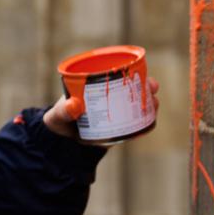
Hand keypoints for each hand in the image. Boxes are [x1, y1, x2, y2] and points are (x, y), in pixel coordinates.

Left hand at [43, 79, 160, 140]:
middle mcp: (108, 97)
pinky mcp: (118, 128)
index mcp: (94, 86)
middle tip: (153, 87)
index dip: (129, 70)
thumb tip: (72, 106)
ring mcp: (114, 112)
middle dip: (145, 85)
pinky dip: (144, 121)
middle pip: (131, 87)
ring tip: (155, 104)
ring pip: (136, 104)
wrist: (62, 145)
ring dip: (148, 102)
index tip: (140, 70)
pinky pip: (134, 123)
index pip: (114, 73)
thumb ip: (62, 112)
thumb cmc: (58, 122)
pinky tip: (150, 121)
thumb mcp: (58, 116)